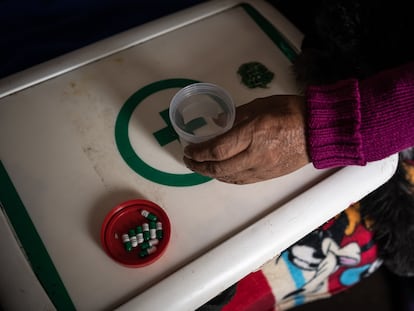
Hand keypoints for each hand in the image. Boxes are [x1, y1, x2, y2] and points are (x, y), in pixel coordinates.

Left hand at [183, 95, 310, 183]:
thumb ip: (236, 114)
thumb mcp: (260, 105)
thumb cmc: (290, 112)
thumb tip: (217, 121)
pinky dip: (226, 178)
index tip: (188, 149)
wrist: (318, 131)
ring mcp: (261, 169)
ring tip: (201, 166)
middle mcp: (254, 155)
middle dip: (199, 166)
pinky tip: (220, 173)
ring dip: (210, 174)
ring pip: (228, 178)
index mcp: (252, 134)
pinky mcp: (267, 176)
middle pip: (218, 168)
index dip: (198, 152)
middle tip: (189, 160)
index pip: (217, 149)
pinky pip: (240, 181)